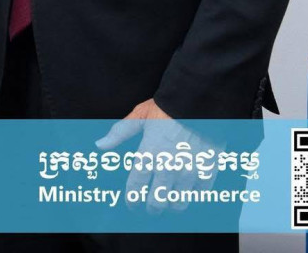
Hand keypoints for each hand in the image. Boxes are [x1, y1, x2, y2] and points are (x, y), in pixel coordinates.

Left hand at [96, 98, 205, 214]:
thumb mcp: (140, 116)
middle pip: (157, 202)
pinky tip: (188, 191)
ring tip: (169, 201)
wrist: (198, 100)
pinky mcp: (207, 170)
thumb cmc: (167, 107)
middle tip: (151, 208)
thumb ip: (119, 133)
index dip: (132, 200)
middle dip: (152, 208)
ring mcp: (189, 171)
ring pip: (178, 203)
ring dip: (172, 204)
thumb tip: (100, 145)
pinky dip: (192, 195)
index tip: (132, 204)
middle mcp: (168, 167)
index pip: (136, 187)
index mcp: (149, 154)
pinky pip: (199, 194)